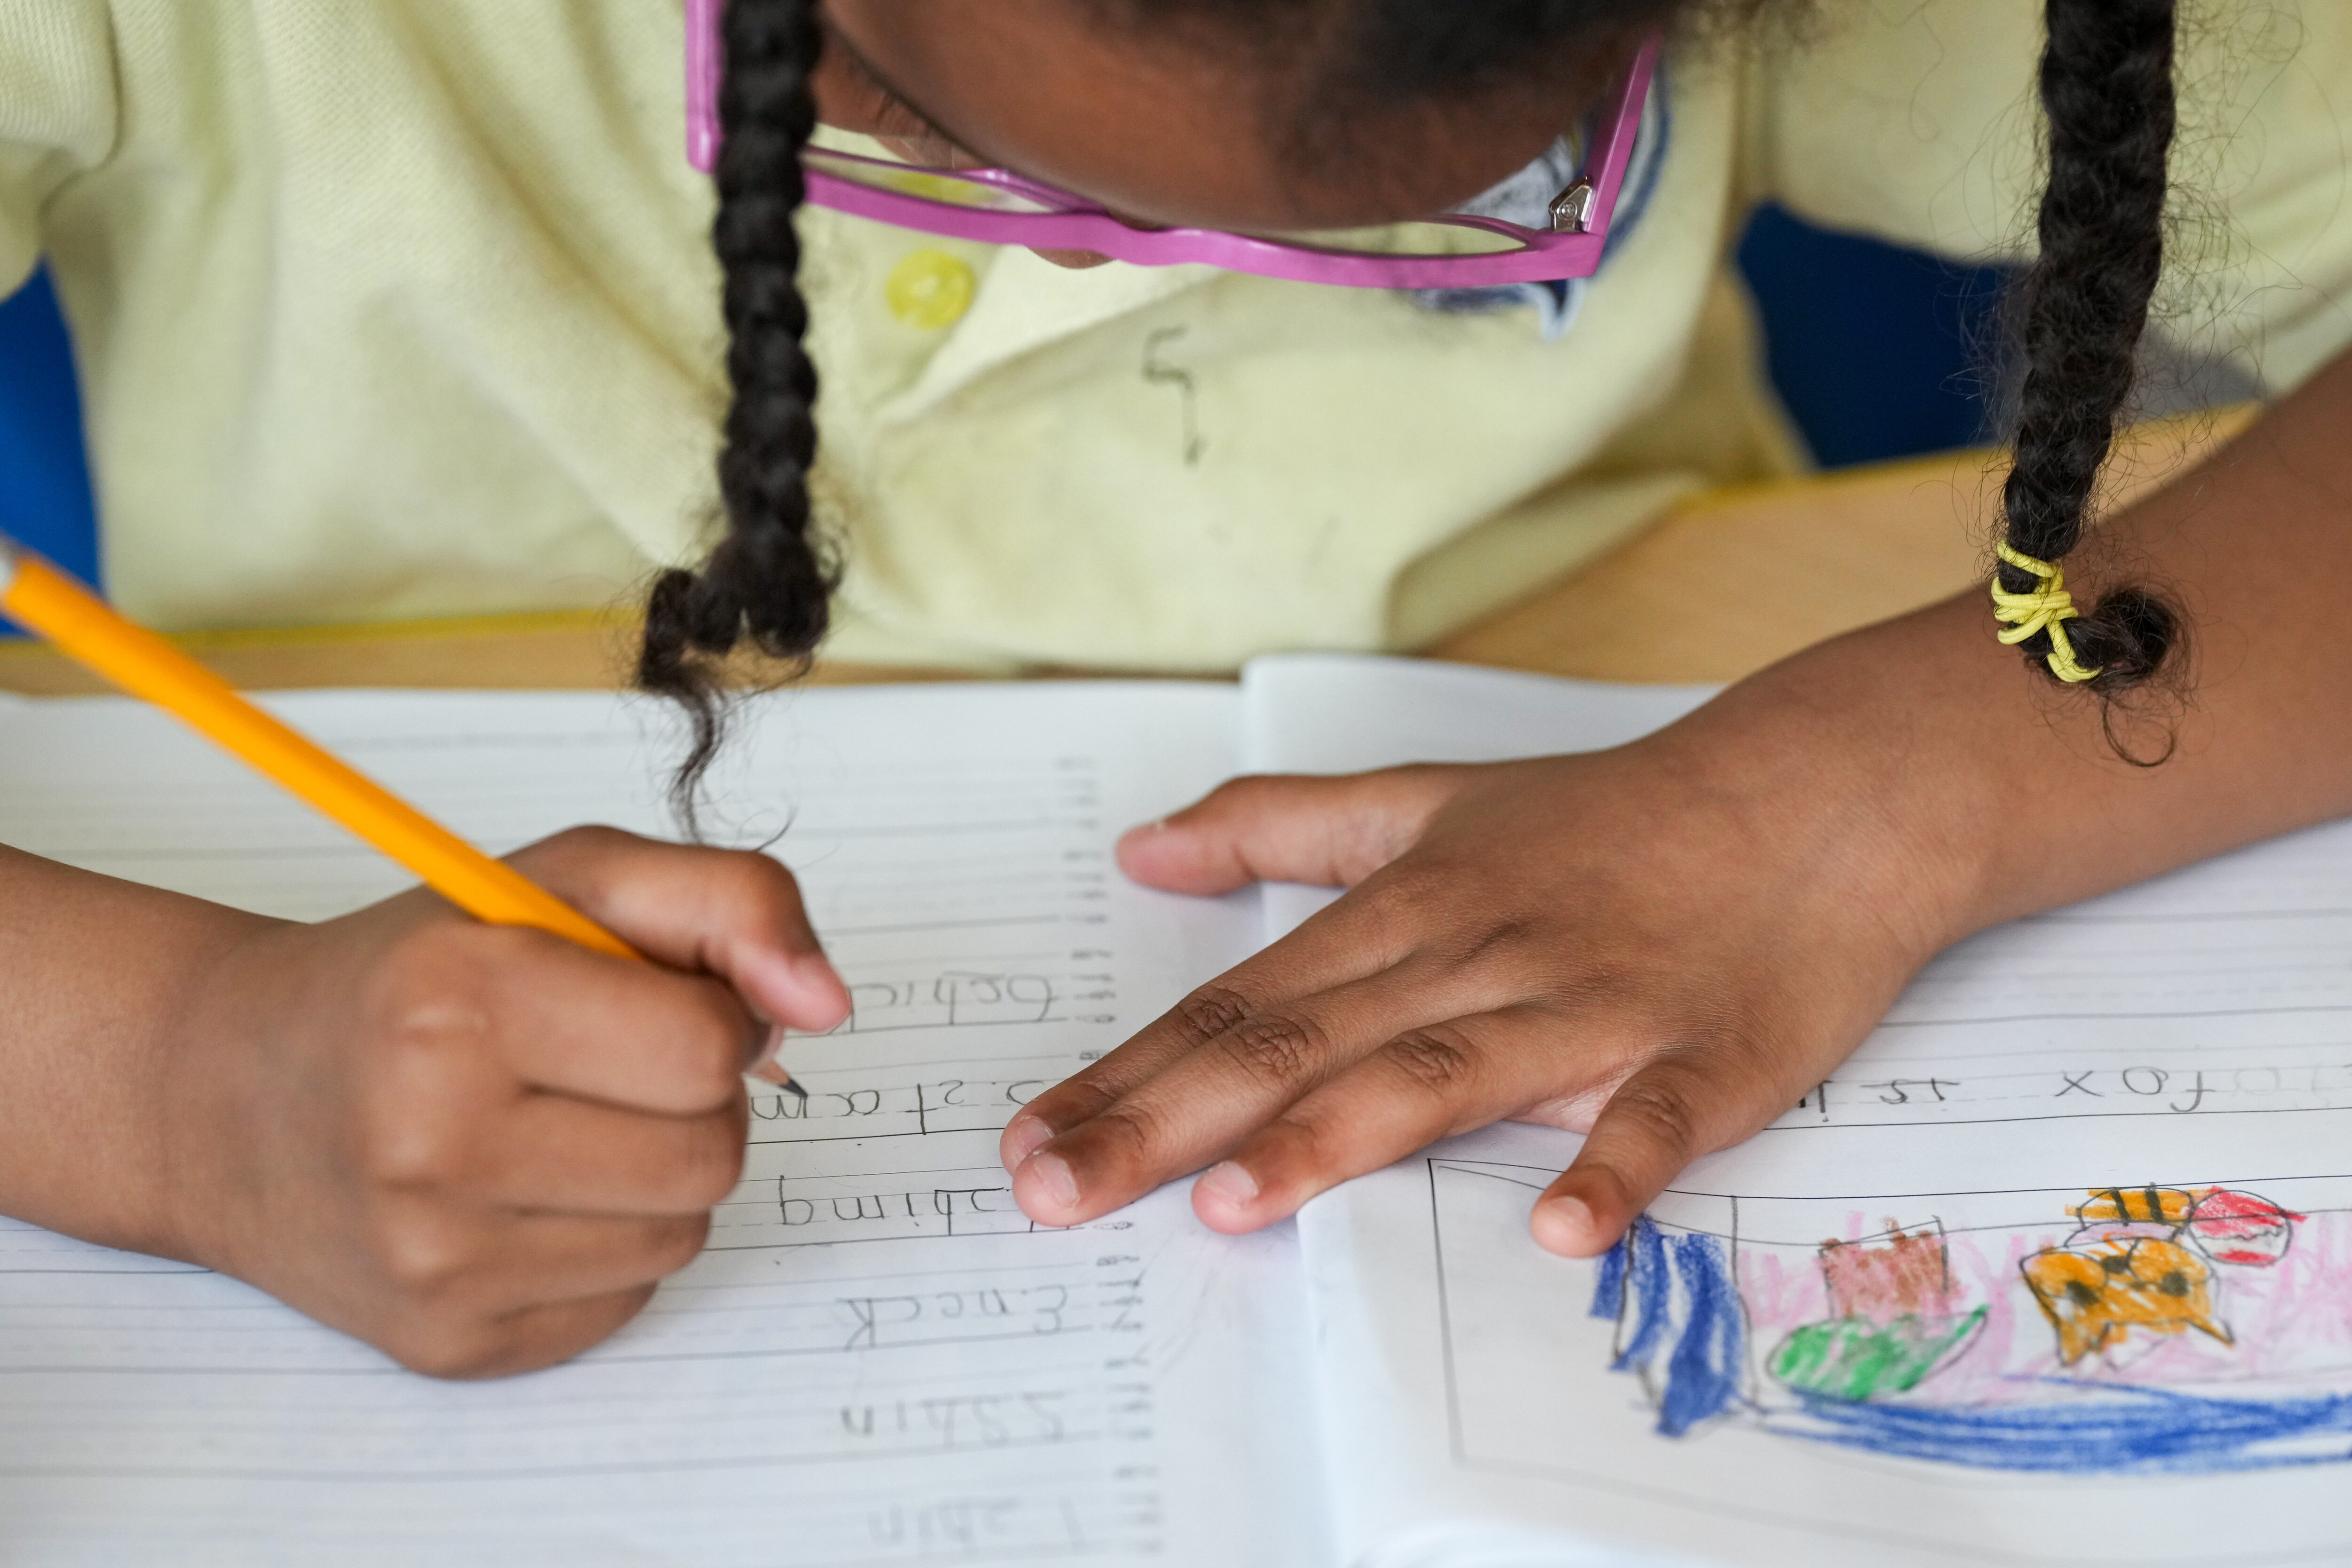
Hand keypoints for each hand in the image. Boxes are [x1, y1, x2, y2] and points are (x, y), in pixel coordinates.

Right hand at [153, 828, 850, 1377]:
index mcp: (456, 1003)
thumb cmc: (418, 972)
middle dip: (688, 1101)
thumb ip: (732, 902)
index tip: (644, 1001)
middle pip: (710, 1152)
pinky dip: (603, 1241)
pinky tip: (518, 1193)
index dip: (709, 1017)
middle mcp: (430, 1141)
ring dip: (654, 1173)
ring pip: (685, 1231)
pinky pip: (629, 1295)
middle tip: (593, 1065)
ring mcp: (435, 1260)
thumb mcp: (573, 879)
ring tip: (553, 1123)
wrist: (228, 1092)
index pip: (708, 1048)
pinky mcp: (450, 1342)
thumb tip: (830, 1003)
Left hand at [999, 711, 1982, 1257]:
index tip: (1028, 1138)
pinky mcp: (1698, 1054)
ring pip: (1443, 1074)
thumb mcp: (1431, 801)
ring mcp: (1586, 1007)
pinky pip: (1650, 1121)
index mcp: (1407, 912)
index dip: (1128, 1072)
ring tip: (1234, 1202)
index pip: (1239, 1005)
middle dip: (1167, 1122)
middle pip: (1300, 1046)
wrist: (1815, 792)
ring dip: (1338, 1137)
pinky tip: (1562, 1231)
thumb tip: (1145, 851)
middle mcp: (1475, 957)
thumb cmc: (1611, 818)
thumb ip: (1283, 827)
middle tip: (1056, 1189)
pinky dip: (1610, 1170)